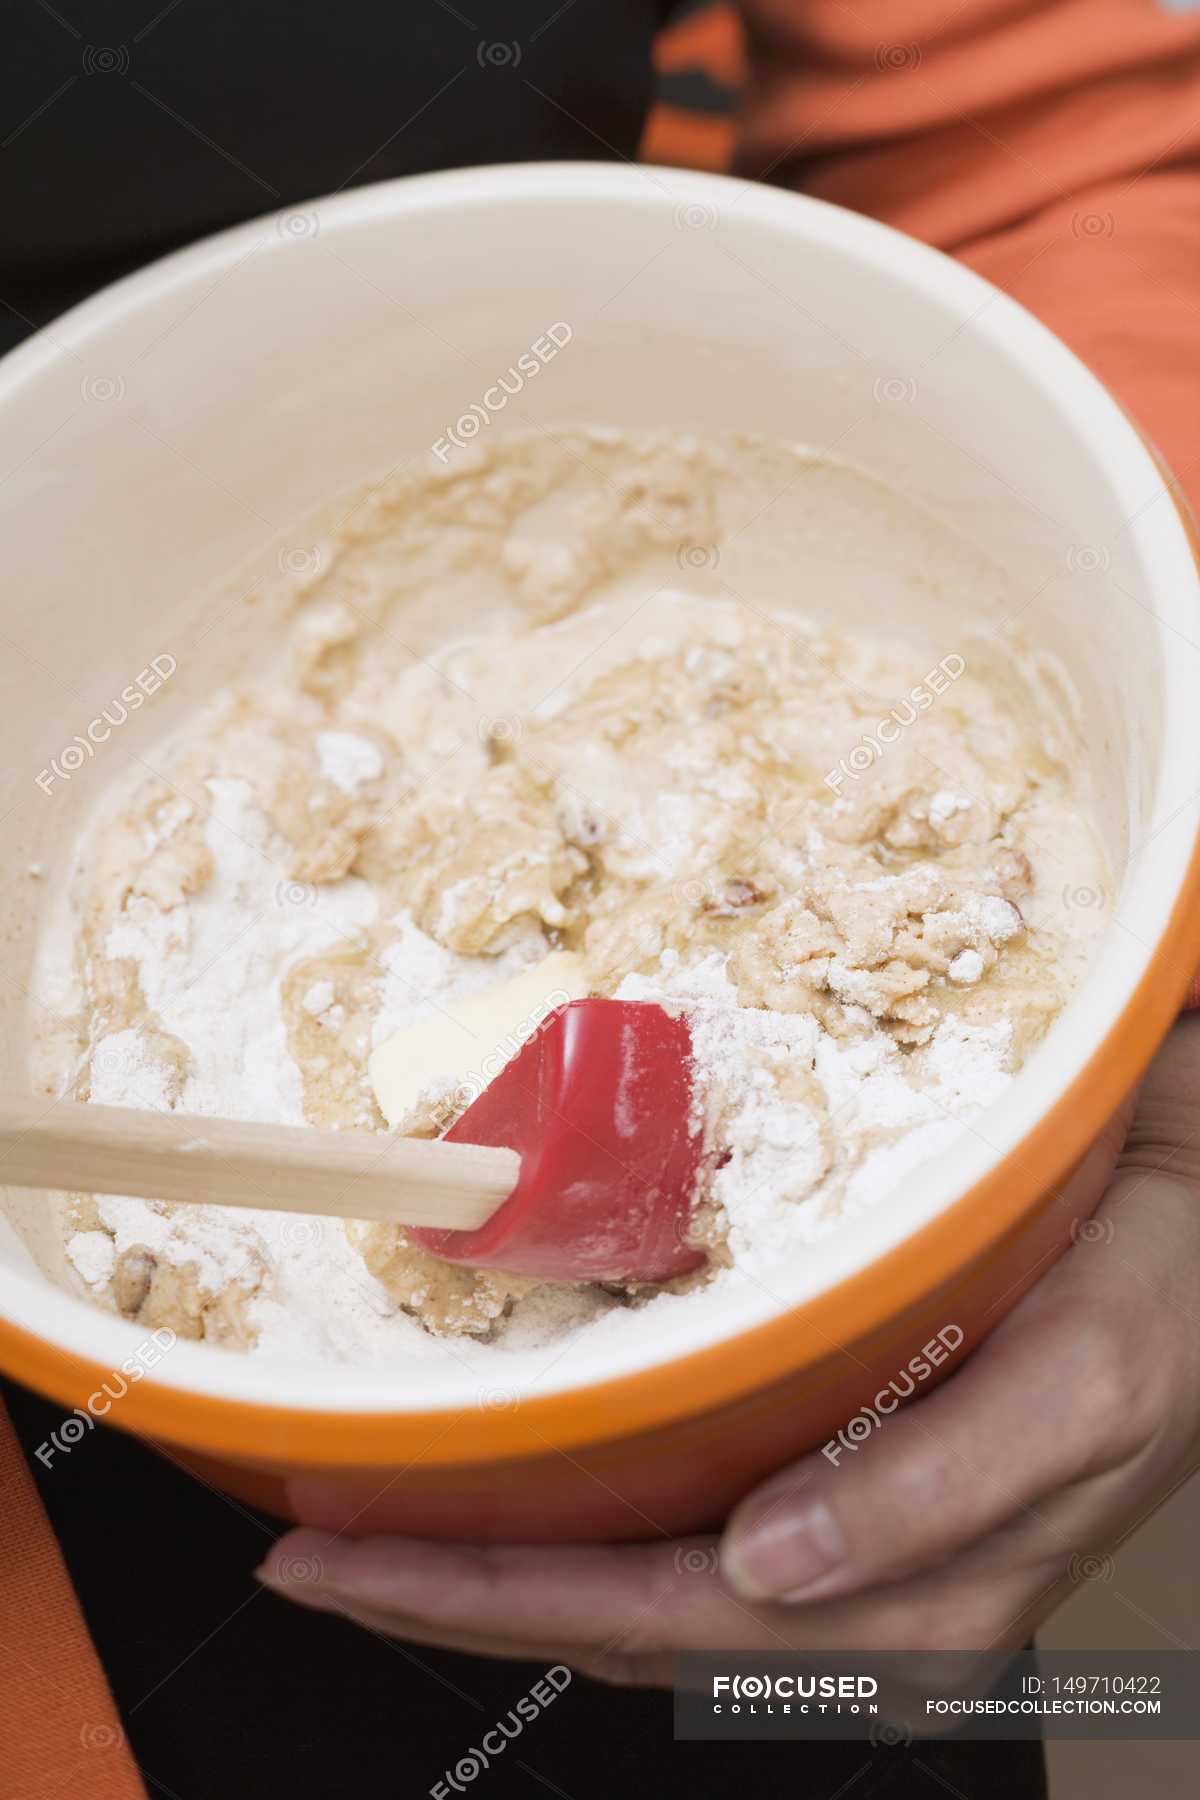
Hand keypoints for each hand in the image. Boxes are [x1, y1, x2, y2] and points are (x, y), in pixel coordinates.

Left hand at [259, 1017, 1199, 1685]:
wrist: (1193, 1222)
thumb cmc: (1155, 1303)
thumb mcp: (1079, 1391)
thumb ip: (931, 1499)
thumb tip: (765, 1572)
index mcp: (907, 1606)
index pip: (650, 1625)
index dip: (484, 1602)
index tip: (342, 1566)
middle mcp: (854, 1595)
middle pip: (612, 1626)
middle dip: (451, 1601)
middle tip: (307, 1560)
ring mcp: (837, 1545)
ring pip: (627, 1589)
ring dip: (492, 1568)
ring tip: (367, 1536)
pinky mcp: (832, 1479)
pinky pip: (667, 1526)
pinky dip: (566, 1515)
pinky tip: (509, 1484)